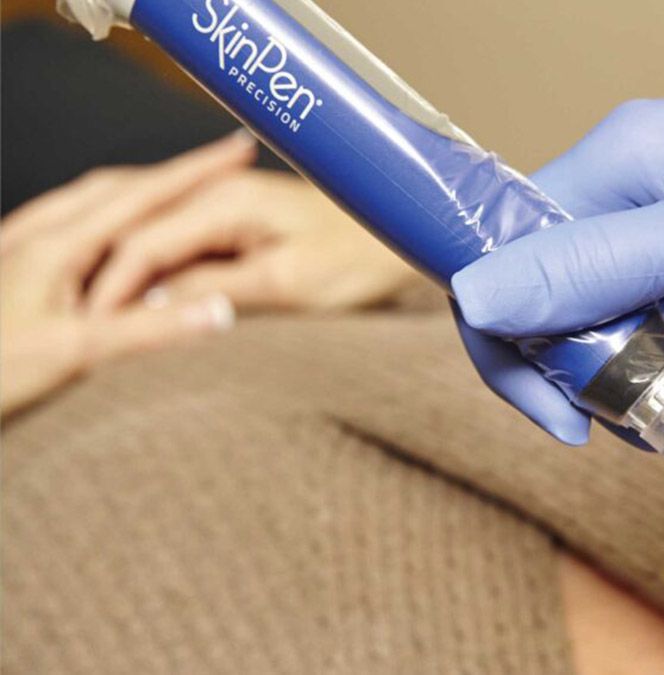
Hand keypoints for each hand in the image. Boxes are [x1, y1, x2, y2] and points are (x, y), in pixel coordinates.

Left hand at [0, 133, 250, 416]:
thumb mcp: (75, 354)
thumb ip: (150, 329)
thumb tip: (221, 310)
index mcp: (57, 247)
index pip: (144, 196)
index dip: (197, 172)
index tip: (238, 149)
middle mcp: (36, 238)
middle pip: (117, 188)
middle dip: (175, 173)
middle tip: (221, 161)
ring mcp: (18, 252)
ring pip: (89, 203)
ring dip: (140, 190)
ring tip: (178, 187)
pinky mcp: (10, 273)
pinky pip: (68, 225)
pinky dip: (106, 215)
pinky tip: (104, 230)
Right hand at [85, 166, 413, 313]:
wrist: (405, 238)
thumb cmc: (361, 258)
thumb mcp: (288, 284)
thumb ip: (218, 289)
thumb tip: (157, 304)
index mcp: (226, 200)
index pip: (142, 242)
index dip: (113, 288)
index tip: (94, 328)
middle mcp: (220, 194)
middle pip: (139, 234)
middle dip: (112, 280)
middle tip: (92, 327)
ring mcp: (229, 206)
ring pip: (157, 240)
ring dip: (136, 278)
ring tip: (116, 321)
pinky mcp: (241, 224)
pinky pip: (184, 248)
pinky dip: (165, 275)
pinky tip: (159, 306)